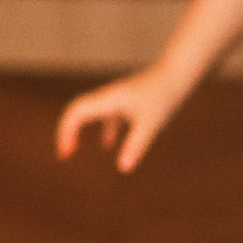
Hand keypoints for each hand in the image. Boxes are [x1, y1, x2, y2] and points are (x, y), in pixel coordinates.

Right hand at [56, 68, 178, 171]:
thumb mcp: (151, 122)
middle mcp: (107, 97)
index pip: (75, 113)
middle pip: (76, 111)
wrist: (178, 73)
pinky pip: (107, 116)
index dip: (66, 132)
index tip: (66, 155)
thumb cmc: (164, 95)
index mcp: (107, 100)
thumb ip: (136, 144)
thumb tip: (123, 169)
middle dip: (67, 132)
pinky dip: (103, 130)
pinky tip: (108, 145)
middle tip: (64, 155)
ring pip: (89, 113)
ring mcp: (117, 98)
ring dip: (79, 129)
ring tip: (74, 148)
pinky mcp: (128, 101)